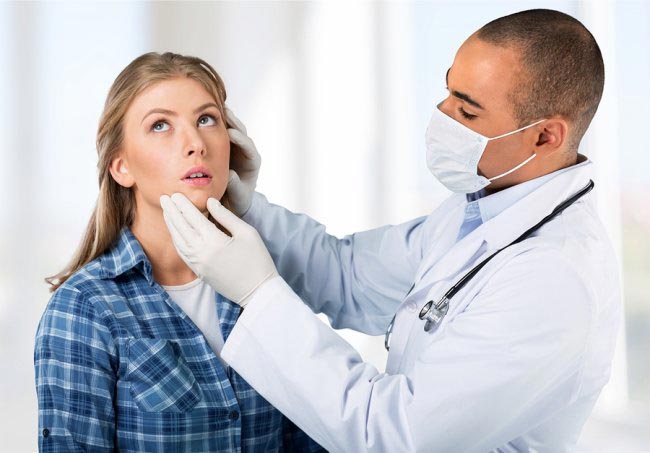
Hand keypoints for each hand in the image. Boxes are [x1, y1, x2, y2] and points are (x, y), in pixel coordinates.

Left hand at [160, 192, 277, 306]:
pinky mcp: (199, 272)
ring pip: (178, 241)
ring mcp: (198, 264)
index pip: (193, 217)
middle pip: (181, 228)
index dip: (183, 204)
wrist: (258, 292)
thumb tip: (210, 201)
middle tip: (163, 198)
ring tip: (166, 212)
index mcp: (214, 241)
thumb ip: (226, 216)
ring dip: (171, 225)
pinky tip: (175, 232)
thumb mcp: (247, 233)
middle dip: (171, 211)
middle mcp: (201, 253)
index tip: (175, 193)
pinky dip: (176, 240)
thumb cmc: (258, 260)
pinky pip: (182, 253)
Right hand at [225, 107, 260, 215]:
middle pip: (242, 132)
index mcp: (253, 162)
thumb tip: (230, 174)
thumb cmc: (239, 198)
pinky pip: (224, 130)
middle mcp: (247, 151)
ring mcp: (238, 147)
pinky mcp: (229, 145)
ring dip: (225, 118)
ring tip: (215, 107)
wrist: (236, 198)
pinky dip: (218, 123)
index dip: (240, 139)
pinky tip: (207, 115)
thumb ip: (234, 184)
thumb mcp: (238, 193)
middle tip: (223, 111)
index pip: (248, 147)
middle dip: (233, 122)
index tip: (230, 133)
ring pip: (234, 128)